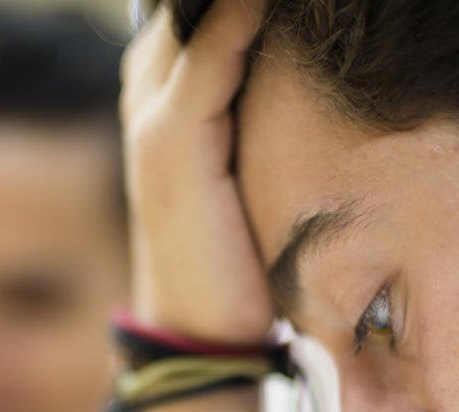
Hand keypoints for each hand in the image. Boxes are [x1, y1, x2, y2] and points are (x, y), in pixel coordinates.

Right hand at [121, 0, 273, 344]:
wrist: (203, 330)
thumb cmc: (236, 250)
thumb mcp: (247, 165)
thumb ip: (255, 105)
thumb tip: (307, 54)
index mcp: (168, 89)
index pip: (199, 4)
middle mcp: (151, 89)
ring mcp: (154, 113)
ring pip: (198, 10)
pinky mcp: (173, 142)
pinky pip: (214, 53)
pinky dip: (243, 12)